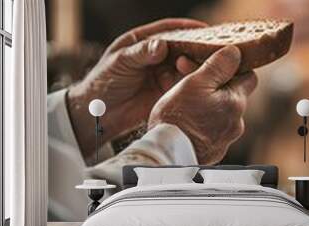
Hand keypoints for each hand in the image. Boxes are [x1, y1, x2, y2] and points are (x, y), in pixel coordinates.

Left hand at [67, 18, 205, 157]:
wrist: (100, 113)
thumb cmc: (103, 81)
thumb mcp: (120, 62)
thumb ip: (141, 53)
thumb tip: (162, 45)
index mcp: (143, 42)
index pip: (168, 30)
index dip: (186, 28)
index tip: (204, 28)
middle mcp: (155, 57)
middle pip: (180, 48)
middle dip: (194, 49)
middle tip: (209, 52)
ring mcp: (161, 74)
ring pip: (183, 67)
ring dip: (191, 68)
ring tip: (195, 70)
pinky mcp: (165, 92)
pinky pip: (181, 85)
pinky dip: (188, 84)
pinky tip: (192, 84)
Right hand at [148, 46, 257, 163]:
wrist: (167, 154)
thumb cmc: (178, 118)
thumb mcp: (195, 83)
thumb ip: (218, 66)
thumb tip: (235, 52)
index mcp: (235, 102)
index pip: (249, 76)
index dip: (233, 68)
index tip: (215, 66)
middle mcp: (236, 122)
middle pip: (234, 96)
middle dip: (216, 87)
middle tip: (193, 82)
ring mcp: (226, 139)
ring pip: (222, 114)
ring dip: (210, 106)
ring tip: (187, 103)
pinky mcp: (215, 150)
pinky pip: (214, 131)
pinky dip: (205, 124)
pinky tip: (188, 122)